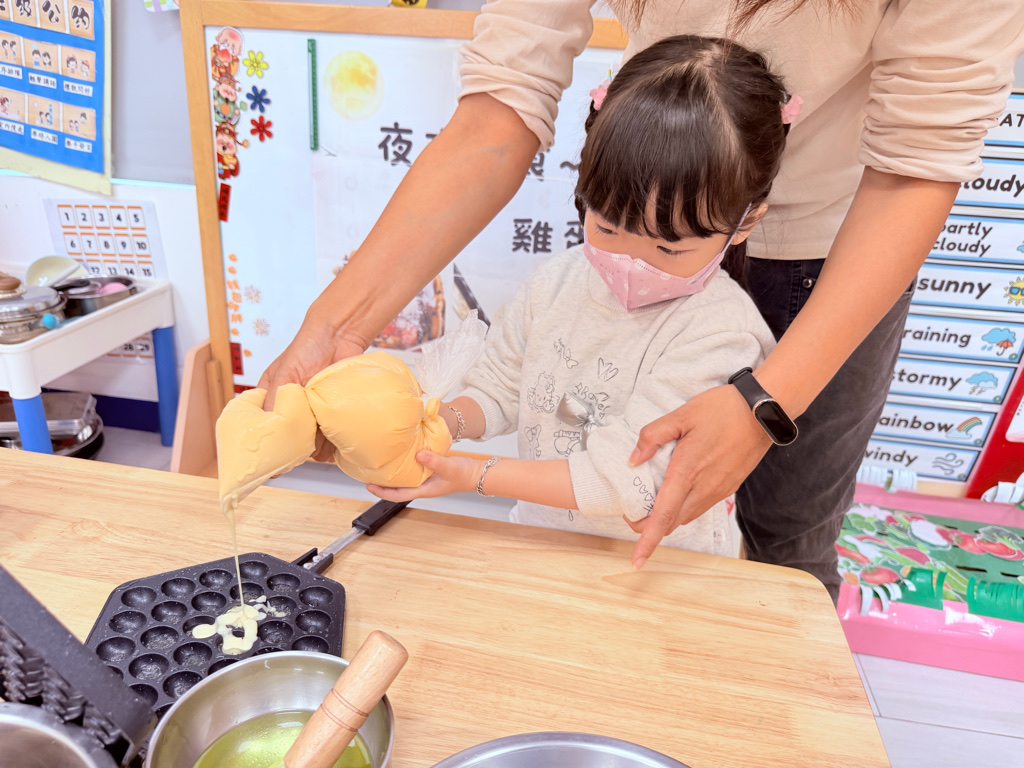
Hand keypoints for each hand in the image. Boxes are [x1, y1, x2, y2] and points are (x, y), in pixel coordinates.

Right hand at [257, 320, 364, 461]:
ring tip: (319, 438)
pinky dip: (332, 443)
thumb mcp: (283, 375)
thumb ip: (274, 400)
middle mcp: (292, 411)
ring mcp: (314, 415)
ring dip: (314, 446)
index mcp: (272, 399)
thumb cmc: (306, 348)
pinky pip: (331, 438)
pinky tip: (333, 441)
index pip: (264, 428)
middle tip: (299, 446)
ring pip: (311, 444)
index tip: (270, 455)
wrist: (339, 337)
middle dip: (294, 448)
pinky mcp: (333, 416)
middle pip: (289, 441)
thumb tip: (270, 427)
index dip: (267, 443)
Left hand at [366, 451, 482, 501]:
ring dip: (392, 475)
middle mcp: (422, 486)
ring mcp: (426, 479)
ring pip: (404, 480)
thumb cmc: (464, 475)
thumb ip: (434, 461)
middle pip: (397, 489)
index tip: (369, 486)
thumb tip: (418, 454)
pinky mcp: (429, 470)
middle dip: (382, 485)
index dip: (382, 492)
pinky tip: (400, 457)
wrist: (477, 473)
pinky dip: (403, 465)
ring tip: (380, 467)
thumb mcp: (448, 467)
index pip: (398, 495)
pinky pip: (412, 470)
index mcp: (424, 490)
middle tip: (368, 475)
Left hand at [626, 385, 771, 567]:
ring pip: (687, 517)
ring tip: (651, 504)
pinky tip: (676, 494)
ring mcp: (718, 491)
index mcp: (687, 472)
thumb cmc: (722, 409)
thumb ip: (652, 436)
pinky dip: (683, 509)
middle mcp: (704, 488)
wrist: (762, 412)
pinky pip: (700, 507)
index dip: (647, 540)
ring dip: (667, 519)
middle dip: (649, 528)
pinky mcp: (728, 488)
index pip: (663, 516)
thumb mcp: (681, 415)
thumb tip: (633, 459)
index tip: (637, 560)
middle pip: (672, 523)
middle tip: (632, 513)